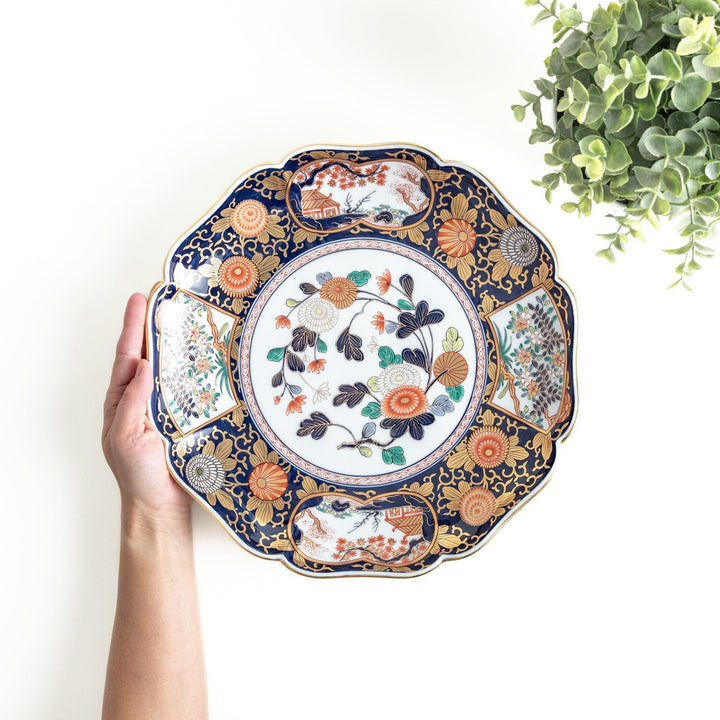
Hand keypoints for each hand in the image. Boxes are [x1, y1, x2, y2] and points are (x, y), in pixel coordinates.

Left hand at [102, 293, 190, 526]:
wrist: (161, 506)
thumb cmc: (137, 475)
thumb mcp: (127, 435)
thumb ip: (134, 400)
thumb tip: (144, 364)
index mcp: (122, 400)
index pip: (128, 356)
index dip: (133, 327)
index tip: (140, 299)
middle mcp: (144, 398)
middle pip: (150, 354)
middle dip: (156, 326)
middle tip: (166, 297)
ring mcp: (166, 406)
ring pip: (172, 368)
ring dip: (179, 344)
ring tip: (187, 317)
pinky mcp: (187, 417)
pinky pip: (192, 387)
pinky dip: (196, 369)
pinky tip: (206, 356)